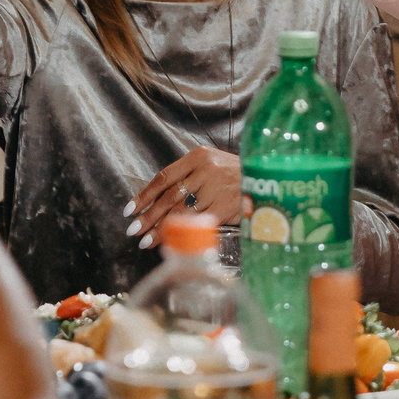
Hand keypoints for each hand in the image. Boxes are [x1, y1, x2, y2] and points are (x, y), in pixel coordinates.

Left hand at [126, 147, 244, 248]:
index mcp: (198, 156)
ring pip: (180, 212)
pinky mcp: (225, 207)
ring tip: (145, 240)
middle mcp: (205, 171)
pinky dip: (181, 233)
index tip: (130, 209)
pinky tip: (171, 242)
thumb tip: (159, 201)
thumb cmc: (236, 174)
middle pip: (169, 196)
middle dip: (148, 215)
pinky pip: (196, 223)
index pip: (164, 177)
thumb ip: (189, 176)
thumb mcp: (213, 164)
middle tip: (133, 229)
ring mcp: (215, 190)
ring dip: (160, 228)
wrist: (268, 179)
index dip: (144, 195)